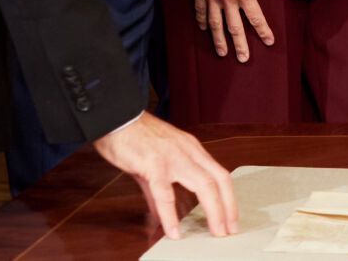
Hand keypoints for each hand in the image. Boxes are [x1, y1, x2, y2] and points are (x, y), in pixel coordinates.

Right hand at [92, 112, 238, 239]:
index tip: (231, 217)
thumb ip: (160, 189)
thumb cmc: (134, 136)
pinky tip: (173, 231)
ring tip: (216, 231)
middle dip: (228, 207)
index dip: (229, 197)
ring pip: (204, 184)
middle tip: (230, 230)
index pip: (219, 174)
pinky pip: (165, 193)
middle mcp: (188, 151)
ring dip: (213, 211)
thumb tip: (161, 213)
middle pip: (219, 180)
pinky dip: (171, 215)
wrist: (116, 117)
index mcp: (191, 149)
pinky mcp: (153, 163)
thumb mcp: (155, 161)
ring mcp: (173, 156)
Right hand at [186, 0, 292, 61]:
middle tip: (243, 59)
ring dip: (219, 40)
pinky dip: (202, 21)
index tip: (269, 42)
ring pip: (215, 24)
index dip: (263, 30)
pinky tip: (203, 29)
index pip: (256, 16)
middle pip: (234, 27)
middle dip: (240, 45)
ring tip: (222, 53)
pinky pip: (200, 11)